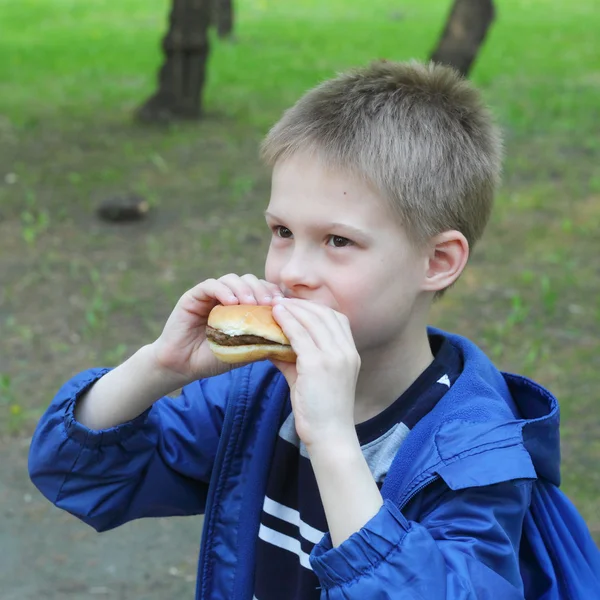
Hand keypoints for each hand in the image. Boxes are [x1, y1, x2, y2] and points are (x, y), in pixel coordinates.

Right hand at [151, 274, 283, 381]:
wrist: (184, 366)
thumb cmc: (214, 358)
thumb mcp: (245, 349)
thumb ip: (263, 339)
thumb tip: (288, 336)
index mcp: (241, 306)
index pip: (261, 290)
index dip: (272, 292)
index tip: (282, 303)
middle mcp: (227, 296)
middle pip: (249, 280)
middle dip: (261, 289)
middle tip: (268, 302)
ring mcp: (210, 295)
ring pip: (232, 279)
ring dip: (243, 288)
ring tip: (249, 303)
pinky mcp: (193, 296)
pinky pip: (210, 285)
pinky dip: (223, 290)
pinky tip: (230, 302)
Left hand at [271, 298, 360, 448]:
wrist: (331, 435)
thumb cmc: (322, 411)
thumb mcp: (313, 379)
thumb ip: (297, 359)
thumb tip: (273, 344)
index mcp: (351, 353)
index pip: (336, 319)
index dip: (316, 308)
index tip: (297, 305)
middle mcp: (346, 351)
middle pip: (324, 315)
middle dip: (302, 304)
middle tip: (281, 300)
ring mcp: (334, 357)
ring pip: (311, 321)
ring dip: (292, 309)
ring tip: (275, 304)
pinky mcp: (317, 365)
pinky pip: (299, 335)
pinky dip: (287, 322)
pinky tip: (275, 317)